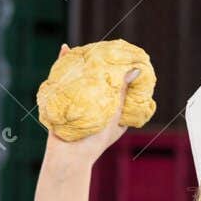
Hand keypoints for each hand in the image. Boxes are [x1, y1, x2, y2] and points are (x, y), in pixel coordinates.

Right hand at [42, 43, 139, 167]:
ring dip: (80, 62)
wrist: (69, 155)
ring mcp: (79, 102)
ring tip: (82, 46)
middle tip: (99, 46)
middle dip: (97, 64)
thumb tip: (135, 70)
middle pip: (98, 80)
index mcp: (114, 110)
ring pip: (80, 78)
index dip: (120, 71)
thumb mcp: (113, 112)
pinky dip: (64, 66)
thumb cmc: (96, 138)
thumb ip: (122, 91)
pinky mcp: (64, 101)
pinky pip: (64, 81)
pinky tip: (64, 51)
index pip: (119, 86)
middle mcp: (97, 104)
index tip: (123, 55)